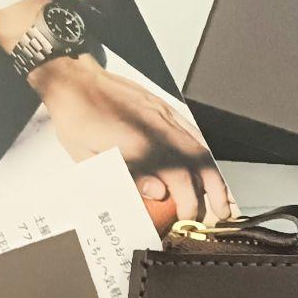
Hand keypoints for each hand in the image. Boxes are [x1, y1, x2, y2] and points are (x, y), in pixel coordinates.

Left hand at [28, 55, 230, 222]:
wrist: (75, 79)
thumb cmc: (76, 118)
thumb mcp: (88, 156)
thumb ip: (125, 176)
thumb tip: (158, 192)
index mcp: (139, 146)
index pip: (178, 179)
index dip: (188, 202)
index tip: (187, 218)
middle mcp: (158, 130)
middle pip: (199, 165)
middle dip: (214, 192)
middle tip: (219, 212)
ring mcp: (165, 117)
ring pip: (201, 149)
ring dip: (214, 174)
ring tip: (222, 195)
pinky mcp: (165, 109)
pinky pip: (192, 132)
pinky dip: (204, 152)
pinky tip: (207, 166)